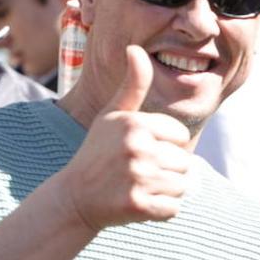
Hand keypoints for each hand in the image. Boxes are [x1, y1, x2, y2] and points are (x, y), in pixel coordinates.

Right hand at [56, 45, 192, 230]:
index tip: (140, 150)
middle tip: (137, 172)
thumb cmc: (98, 151)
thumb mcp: (112, 114)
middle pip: (185, 162)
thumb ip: (132, 84)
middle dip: (167, 170)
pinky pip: (173, 209)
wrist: (74, 196)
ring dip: (166, 190)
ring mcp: (138, 178)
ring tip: (139, 186)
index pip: (180, 136)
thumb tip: (136, 48)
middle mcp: (137, 148)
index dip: (165, 145)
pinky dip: (161, 211)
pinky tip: (139, 203)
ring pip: (182, 186)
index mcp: (135, 124)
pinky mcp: (138, 206)